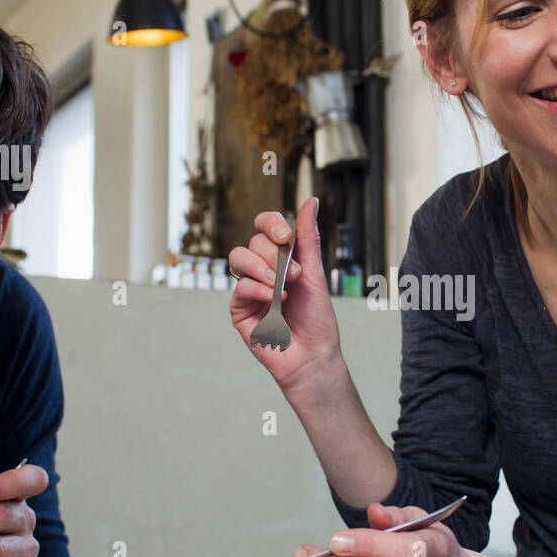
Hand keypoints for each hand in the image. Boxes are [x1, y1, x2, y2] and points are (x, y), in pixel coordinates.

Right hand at [229, 197, 342, 391]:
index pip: (265, 227)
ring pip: (238, 258)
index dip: (272, 224)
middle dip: (275, 254)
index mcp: (281, 258)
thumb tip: (311, 200)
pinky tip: (274, 301)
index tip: (287, 236)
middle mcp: (262, 270)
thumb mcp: (315, 273)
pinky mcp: (239, 309)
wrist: (313, 356)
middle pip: (254, 241)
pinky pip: (239, 286)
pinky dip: (258, 289)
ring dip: (262, 267)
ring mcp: (249, 289)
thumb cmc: (317, 319)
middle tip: (295, 275)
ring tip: (281, 287)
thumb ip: (308, 238)